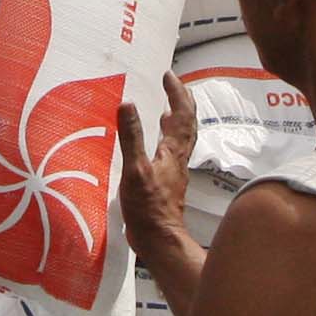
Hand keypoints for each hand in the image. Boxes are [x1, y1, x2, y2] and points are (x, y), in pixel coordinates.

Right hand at [119, 71, 196, 248]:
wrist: (159, 239)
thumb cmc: (149, 208)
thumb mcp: (135, 169)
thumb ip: (131, 136)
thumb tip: (128, 104)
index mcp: (174, 151)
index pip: (182, 114)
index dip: (177, 92)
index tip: (168, 76)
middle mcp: (178, 158)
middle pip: (187, 124)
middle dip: (181, 102)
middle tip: (172, 85)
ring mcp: (174, 172)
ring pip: (181, 139)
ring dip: (175, 121)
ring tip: (164, 109)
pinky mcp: (166, 183)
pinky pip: (170, 153)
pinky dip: (165, 140)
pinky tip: (154, 145)